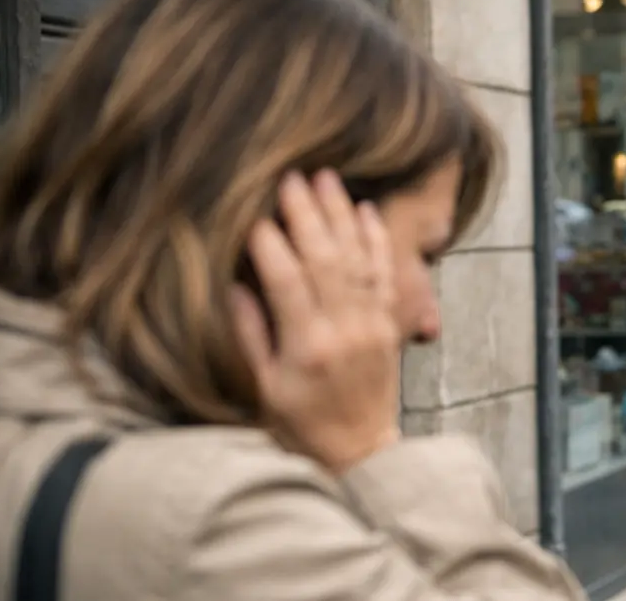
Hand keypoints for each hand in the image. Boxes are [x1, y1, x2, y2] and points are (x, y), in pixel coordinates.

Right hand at [230, 170, 403, 474]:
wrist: (361, 450)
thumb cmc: (302, 424)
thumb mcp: (264, 388)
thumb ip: (251, 336)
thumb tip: (236, 286)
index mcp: (308, 347)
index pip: (287, 281)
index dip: (270, 244)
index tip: (253, 212)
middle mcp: (344, 329)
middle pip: (325, 258)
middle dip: (306, 213)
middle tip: (289, 176)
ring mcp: (372, 324)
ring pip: (357, 257)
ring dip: (341, 214)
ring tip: (325, 178)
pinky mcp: (389, 323)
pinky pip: (384, 273)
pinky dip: (375, 239)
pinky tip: (364, 210)